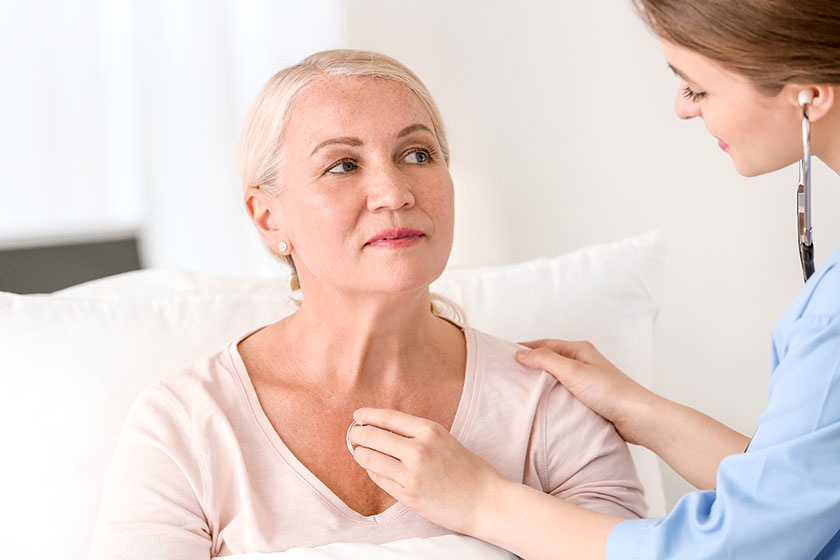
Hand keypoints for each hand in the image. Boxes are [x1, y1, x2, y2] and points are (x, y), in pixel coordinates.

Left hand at [349, 407, 505, 534]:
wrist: (485, 501)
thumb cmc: (467, 468)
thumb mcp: (444, 439)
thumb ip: (415, 433)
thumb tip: (382, 427)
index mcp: (429, 431)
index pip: (387, 418)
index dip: (367, 415)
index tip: (358, 416)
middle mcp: (418, 450)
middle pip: (372, 437)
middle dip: (357, 435)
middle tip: (354, 435)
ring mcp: (411, 475)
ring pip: (369, 460)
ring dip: (360, 454)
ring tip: (360, 452)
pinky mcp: (408, 496)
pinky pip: (379, 480)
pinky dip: (373, 472)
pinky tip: (376, 469)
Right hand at [515, 339, 651, 444]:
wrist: (636, 417)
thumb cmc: (609, 392)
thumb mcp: (572, 371)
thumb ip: (545, 360)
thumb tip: (520, 353)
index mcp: (579, 349)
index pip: (544, 344)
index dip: (524, 348)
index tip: (505, 353)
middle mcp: (583, 361)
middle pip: (550, 357)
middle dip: (530, 362)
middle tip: (509, 370)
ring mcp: (587, 378)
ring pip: (557, 374)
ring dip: (541, 378)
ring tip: (521, 386)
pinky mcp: (590, 396)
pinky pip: (564, 389)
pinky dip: (551, 392)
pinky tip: (543, 401)